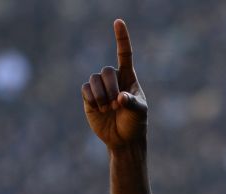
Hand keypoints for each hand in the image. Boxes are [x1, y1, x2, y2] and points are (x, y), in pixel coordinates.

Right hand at [81, 19, 146, 148]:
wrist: (123, 139)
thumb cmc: (135, 123)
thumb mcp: (139, 113)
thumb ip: (132, 103)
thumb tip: (121, 97)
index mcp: (129, 78)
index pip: (124, 54)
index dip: (121, 38)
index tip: (118, 21)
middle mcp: (114, 79)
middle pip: (106, 71)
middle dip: (111, 87)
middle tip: (116, 104)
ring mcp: (100, 87)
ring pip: (94, 79)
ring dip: (101, 95)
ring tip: (109, 109)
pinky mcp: (89, 96)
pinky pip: (85, 88)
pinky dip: (92, 98)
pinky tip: (100, 108)